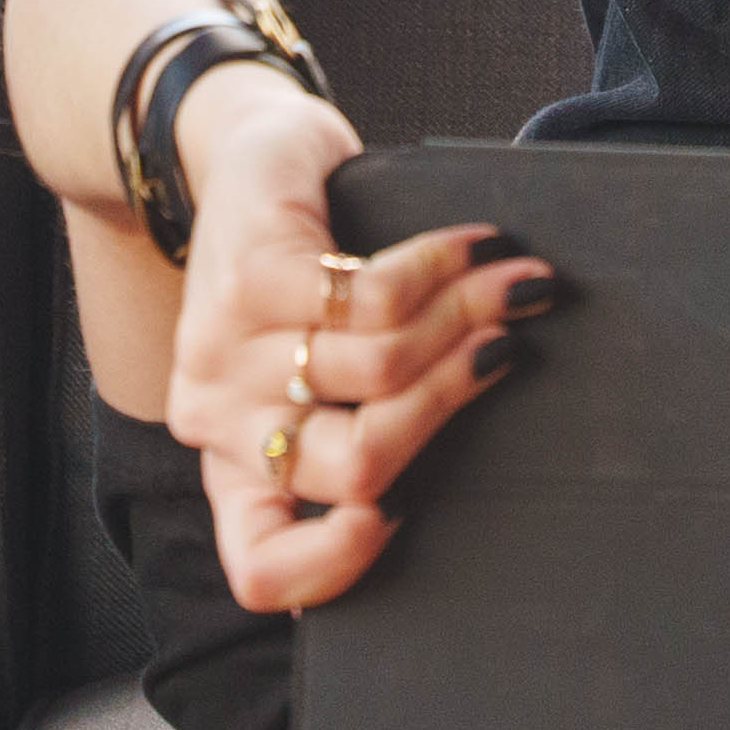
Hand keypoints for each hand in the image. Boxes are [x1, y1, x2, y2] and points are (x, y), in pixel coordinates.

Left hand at [162, 76, 546, 613]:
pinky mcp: (249, 278)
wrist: (243, 161)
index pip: (262, 569)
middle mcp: (217, 423)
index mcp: (237, 470)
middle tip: (507, 348)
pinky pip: (379, 299)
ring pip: (382, 371)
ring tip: (512, 285)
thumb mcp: (321, 377)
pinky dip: (446, 271)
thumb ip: (365, 434)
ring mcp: (224, 350)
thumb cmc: (305, 282)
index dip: (338, 561)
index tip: (402, 512)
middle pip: (359, 464)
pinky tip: (478, 248)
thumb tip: (466, 487)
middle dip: (450, 404)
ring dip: (470, 318)